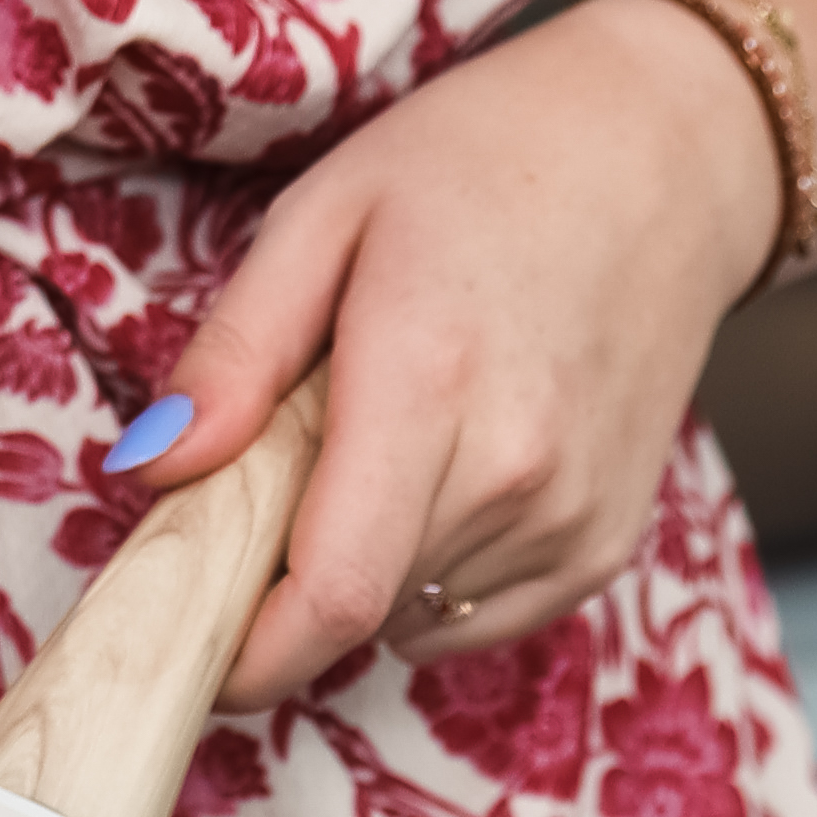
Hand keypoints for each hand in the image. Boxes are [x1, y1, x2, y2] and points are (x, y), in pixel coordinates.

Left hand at [126, 0, 787, 705]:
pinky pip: (477, 615)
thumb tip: (153, 468)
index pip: (332, 595)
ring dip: (366, 565)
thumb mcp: (325, 214)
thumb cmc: (481, 165)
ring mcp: (571, 519)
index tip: (192, 650)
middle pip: (357, 609)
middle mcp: (516, 472)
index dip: (249, 657)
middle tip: (281, 469)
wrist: (664, 158)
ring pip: (412, 615)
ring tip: (386, 441)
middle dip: (285, 578)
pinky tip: (449, 471)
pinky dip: (433, 575)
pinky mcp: (606, 546)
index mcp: (428, 382)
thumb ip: (235, 352)